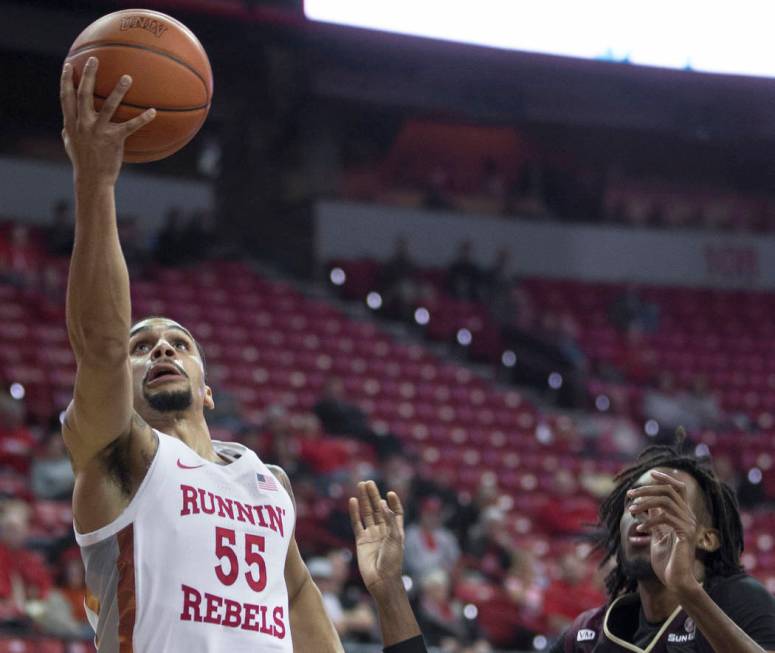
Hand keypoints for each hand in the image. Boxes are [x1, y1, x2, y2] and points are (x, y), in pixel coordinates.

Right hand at [60, 57, 155, 184]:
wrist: (92, 179)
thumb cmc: (82, 162)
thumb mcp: (71, 144)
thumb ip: (68, 131)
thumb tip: (65, 125)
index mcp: (71, 123)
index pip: (66, 97)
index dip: (66, 80)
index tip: (69, 65)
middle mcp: (83, 124)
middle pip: (84, 94)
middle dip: (88, 75)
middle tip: (95, 59)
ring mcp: (98, 131)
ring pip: (109, 106)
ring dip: (118, 90)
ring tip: (127, 77)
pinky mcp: (114, 140)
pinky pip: (130, 126)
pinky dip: (142, 119)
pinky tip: (153, 111)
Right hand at [349, 481, 404, 596]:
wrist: (381, 580)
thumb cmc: (393, 561)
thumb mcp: (395, 538)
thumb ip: (389, 520)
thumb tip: (383, 503)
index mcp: (396, 530)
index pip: (395, 512)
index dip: (393, 503)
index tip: (390, 493)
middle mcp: (384, 531)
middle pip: (379, 509)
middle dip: (374, 496)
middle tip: (369, 482)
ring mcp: (372, 535)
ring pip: (367, 513)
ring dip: (364, 500)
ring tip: (360, 486)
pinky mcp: (361, 540)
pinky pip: (357, 523)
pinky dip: (354, 512)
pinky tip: (352, 501)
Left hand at [627, 470, 700, 592]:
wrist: (675, 582)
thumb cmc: (666, 560)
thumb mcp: (657, 534)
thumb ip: (655, 518)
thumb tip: (647, 503)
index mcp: (683, 515)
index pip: (679, 489)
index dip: (666, 479)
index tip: (651, 474)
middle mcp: (688, 517)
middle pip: (669, 491)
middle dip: (647, 489)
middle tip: (630, 495)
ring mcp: (688, 525)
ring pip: (666, 501)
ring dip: (645, 503)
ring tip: (631, 511)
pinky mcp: (685, 534)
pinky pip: (666, 518)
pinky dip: (650, 521)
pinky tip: (640, 530)